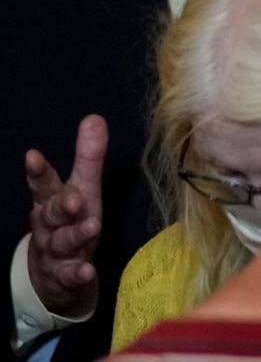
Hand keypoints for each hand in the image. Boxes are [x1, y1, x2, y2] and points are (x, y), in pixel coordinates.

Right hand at [26, 115, 106, 317]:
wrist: (53, 274)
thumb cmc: (69, 221)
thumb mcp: (81, 188)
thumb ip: (88, 157)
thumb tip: (94, 118)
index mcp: (51, 201)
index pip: (43, 184)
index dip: (38, 172)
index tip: (32, 156)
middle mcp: (50, 226)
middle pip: (51, 214)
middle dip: (60, 205)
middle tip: (73, 199)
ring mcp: (56, 252)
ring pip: (62, 243)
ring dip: (75, 235)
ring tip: (92, 227)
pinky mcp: (66, 276)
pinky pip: (70, 275)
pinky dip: (77, 273)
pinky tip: (87, 271)